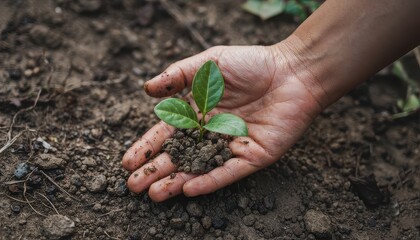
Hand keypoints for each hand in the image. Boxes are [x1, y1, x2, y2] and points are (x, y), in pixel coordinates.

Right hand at [122, 40, 325, 201]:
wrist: (293, 72)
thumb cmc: (252, 63)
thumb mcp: (210, 62)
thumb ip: (178, 74)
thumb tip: (147, 88)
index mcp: (199, 112)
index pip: (167, 134)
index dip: (148, 147)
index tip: (128, 161)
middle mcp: (211, 133)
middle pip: (179, 156)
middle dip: (156, 171)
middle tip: (134, 186)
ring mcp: (231, 146)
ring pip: (199, 168)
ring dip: (177, 182)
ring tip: (154, 194)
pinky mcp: (252, 156)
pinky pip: (228, 172)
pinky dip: (210, 181)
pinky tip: (189, 189)